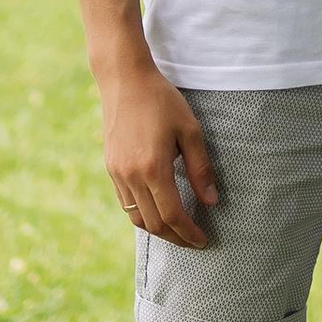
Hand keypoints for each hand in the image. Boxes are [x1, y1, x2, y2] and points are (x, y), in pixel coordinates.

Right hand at [97, 58, 215, 244]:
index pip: (172, 215)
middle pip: (153, 223)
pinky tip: (158, 210)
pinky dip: (143, 215)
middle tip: (194, 240)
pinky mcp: (110, 168)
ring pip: (136, 218)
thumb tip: (211, 202)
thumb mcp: (190, 130)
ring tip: (178, 230)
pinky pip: (126, 203)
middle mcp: (131, 176)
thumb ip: (201, 169)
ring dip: (158, 229)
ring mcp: (117, 174)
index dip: (188, 233)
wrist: (124, 81)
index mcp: (153, 168)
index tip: (203, 240)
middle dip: (175, 237)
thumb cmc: (162, 101)